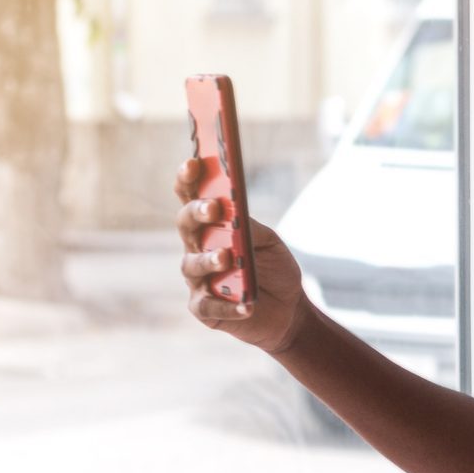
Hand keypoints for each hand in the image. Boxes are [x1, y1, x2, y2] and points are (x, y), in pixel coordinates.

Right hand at [173, 156, 310, 353]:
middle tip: (214, 208)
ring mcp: (197, 279)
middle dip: (197, 213)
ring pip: (192, 265)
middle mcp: (196, 249)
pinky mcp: (203, 309)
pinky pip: (209, 306)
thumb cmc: (273, 269)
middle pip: (185, 225)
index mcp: (210, 227)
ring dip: (209, 259)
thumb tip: (234, 214)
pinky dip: (227, 306)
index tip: (193, 162)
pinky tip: (246, 304)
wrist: (288, 310)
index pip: (192, 197)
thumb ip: (250, 227)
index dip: (188, 179)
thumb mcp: (269, 242)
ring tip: (227, 256)